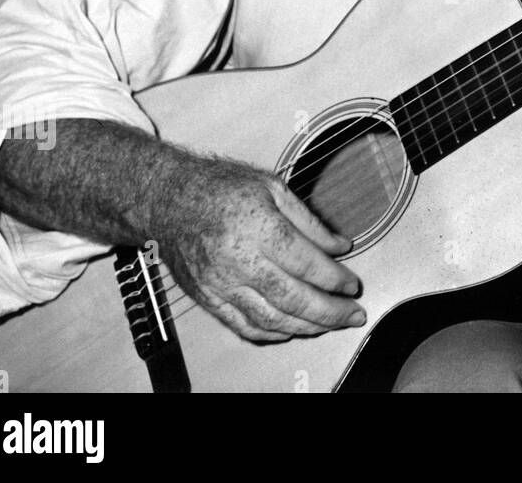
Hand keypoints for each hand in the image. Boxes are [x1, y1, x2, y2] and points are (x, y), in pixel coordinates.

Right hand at [151, 155, 364, 343]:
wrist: (168, 201)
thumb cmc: (221, 188)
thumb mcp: (273, 188)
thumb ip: (309, 221)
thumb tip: (339, 247)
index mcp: (258, 228)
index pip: (307, 264)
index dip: (335, 279)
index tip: (352, 285)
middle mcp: (238, 260)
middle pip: (293, 299)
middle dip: (330, 312)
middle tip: (353, 314)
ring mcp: (220, 284)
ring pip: (271, 320)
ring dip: (307, 328)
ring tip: (330, 325)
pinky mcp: (208, 299)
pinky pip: (243, 327)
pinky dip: (272, 334)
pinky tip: (292, 329)